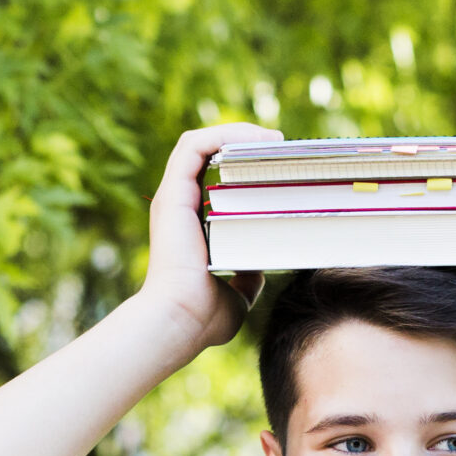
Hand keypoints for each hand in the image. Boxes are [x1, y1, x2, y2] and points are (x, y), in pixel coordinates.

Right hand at [137, 121, 283, 349]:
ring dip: (236, 133)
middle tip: (282, 146)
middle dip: (244, 144)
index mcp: (191, 226)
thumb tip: (259, 269)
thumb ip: (247, 280)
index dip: (242, 165)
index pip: (212, 180)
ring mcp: (174, 197)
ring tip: (271, 137)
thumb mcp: (237, 296)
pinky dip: (222, 134)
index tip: (279, 166)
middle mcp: (179, 207)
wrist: (179, 322)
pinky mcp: (173, 193)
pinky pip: (194, 145)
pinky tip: (253, 138)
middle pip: (209, 156)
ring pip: (200, 143)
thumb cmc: (203, 317)